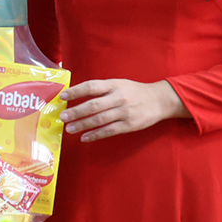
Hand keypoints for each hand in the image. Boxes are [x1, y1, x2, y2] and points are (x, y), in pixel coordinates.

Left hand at [59, 78, 189, 141]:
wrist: (159, 100)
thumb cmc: (134, 91)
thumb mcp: (118, 84)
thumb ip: (101, 89)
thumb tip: (78, 94)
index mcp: (113, 85)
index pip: (91, 87)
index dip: (75, 91)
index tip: (63, 96)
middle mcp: (118, 98)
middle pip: (93, 105)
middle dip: (76, 112)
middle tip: (63, 117)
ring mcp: (124, 112)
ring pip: (99, 119)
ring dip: (83, 125)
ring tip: (70, 128)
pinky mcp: (129, 125)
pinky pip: (109, 131)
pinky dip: (95, 135)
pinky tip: (85, 137)